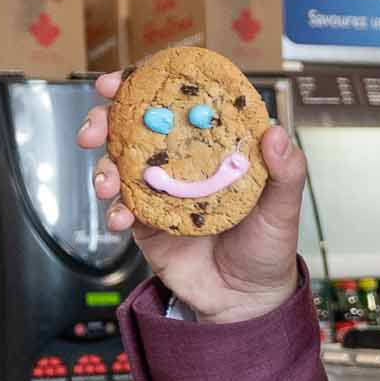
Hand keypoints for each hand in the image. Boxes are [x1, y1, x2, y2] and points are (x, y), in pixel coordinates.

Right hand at [74, 70, 306, 324]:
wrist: (245, 301)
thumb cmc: (269, 248)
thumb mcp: (284, 209)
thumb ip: (285, 172)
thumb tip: (277, 132)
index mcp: (216, 145)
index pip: (182, 103)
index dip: (151, 84)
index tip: (126, 79)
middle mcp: (183, 160)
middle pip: (135, 125)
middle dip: (105, 119)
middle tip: (94, 128)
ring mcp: (159, 188)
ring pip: (117, 162)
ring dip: (102, 167)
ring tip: (107, 184)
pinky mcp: (145, 220)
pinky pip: (119, 205)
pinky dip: (113, 208)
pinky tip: (120, 218)